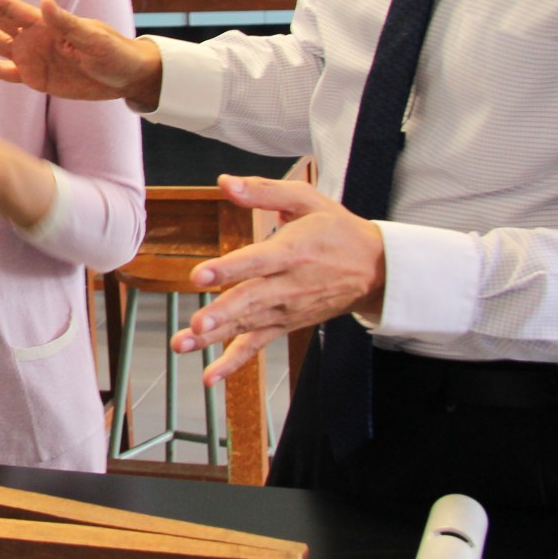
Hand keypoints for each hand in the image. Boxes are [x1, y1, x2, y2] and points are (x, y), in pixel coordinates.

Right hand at [0, 0, 162, 109]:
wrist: (127, 76)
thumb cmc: (115, 53)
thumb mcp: (94, 39)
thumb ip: (66, 22)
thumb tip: (44, 1)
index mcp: (44, 23)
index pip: (4, 6)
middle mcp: (31, 36)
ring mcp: (30, 57)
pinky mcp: (33, 78)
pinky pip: (1, 72)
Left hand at [171, 174, 386, 386]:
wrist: (374, 269)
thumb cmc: (336, 229)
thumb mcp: (307, 200)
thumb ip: (264, 191)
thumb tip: (225, 182)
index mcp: (291, 251)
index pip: (256, 262)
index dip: (228, 269)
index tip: (200, 275)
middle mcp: (288, 285)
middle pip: (250, 301)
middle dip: (222, 313)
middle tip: (198, 325)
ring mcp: (286, 310)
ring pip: (247, 325)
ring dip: (214, 339)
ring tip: (183, 345)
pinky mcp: (285, 325)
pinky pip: (257, 345)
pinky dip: (234, 362)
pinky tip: (211, 376)